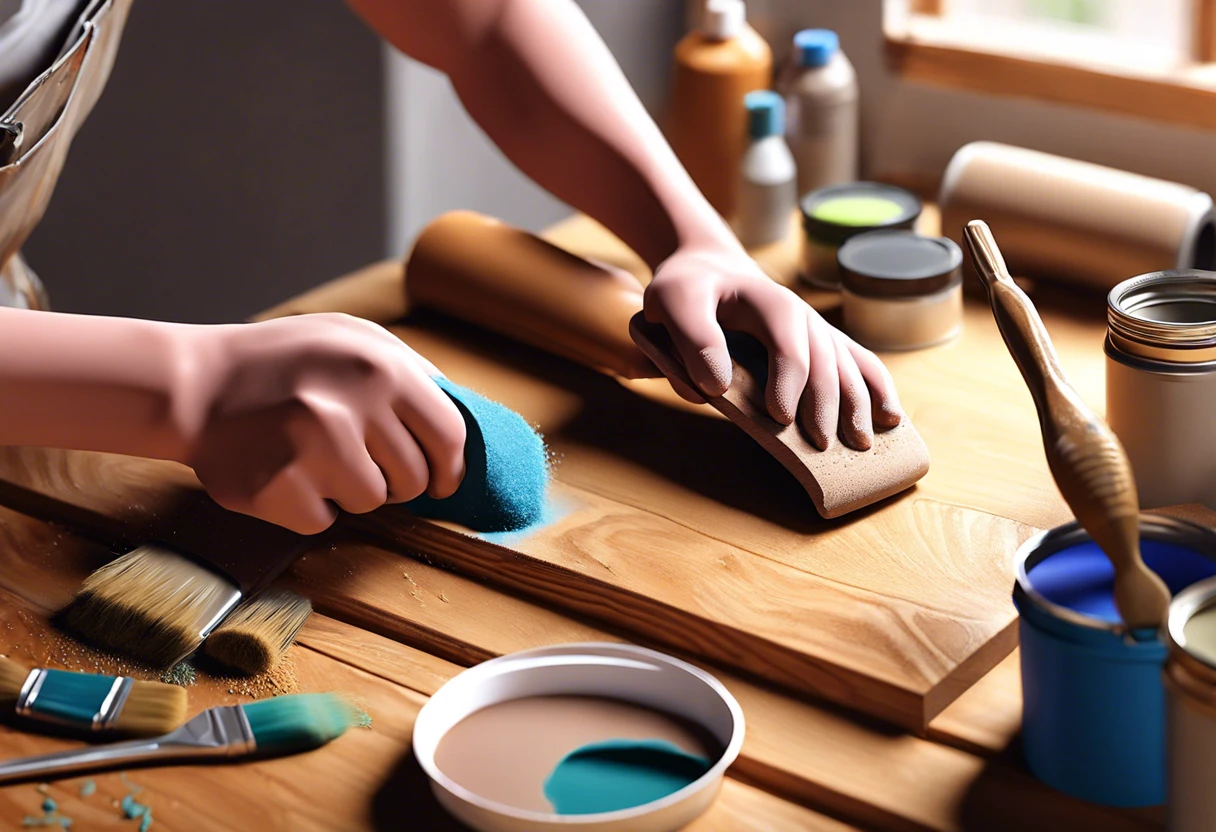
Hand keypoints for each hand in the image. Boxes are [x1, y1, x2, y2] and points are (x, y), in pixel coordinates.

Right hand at [179, 313, 465, 533]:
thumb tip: (464, 416)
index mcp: (381, 365)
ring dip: (348, 491)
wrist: (192, 384)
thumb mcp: (353, 337)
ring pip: (371, 502)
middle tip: (355, 459)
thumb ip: (411, 372)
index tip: (441, 481)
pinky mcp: (277, 487)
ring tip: (312, 457)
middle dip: (395, 480)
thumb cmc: (283, 361)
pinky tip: (283, 473)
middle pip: (413, 479)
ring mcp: (312, 448)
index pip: (449, 435)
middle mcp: (351, 404)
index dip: (450, 467)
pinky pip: (322, 521)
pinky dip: (306, 507)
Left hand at [638, 244, 903, 450]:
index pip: (786, 340)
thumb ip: (691, 340)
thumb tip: (715, 387)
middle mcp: (800, 313)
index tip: (778, 416)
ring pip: (848, 364)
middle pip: (824, 359)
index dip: (788, 378)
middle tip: (819, 444)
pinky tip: (890, 417)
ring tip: (860, 443)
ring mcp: (816, 329)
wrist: (709, 272)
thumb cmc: (688, 292)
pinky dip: (877, 388)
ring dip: (857, 403)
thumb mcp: (673, 303)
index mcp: (765, 299)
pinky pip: (860, 363)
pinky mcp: (822, 344)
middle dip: (825, 403)